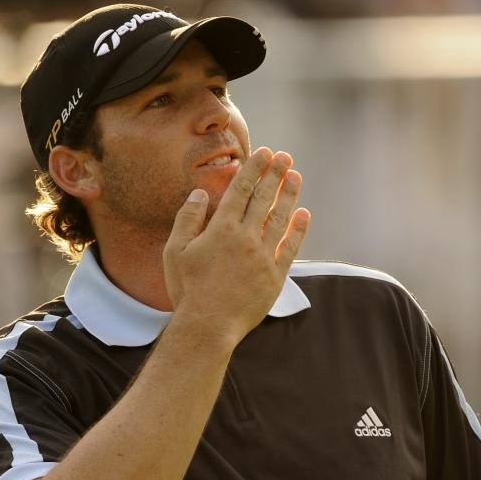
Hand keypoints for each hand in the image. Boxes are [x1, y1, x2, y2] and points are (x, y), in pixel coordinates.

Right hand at [163, 147, 310, 346]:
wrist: (209, 325)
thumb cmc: (187, 289)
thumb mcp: (175, 251)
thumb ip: (188, 219)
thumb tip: (200, 193)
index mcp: (222, 229)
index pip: (242, 190)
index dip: (254, 170)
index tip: (265, 154)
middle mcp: (246, 237)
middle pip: (263, 199)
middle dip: (275, 174)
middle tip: (285, 157)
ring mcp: (264, 256)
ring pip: (280, 218)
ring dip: (289, 195)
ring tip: (295, 176)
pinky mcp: (275, 276)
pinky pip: (290, 247)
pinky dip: (298, 230)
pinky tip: (304, 214)